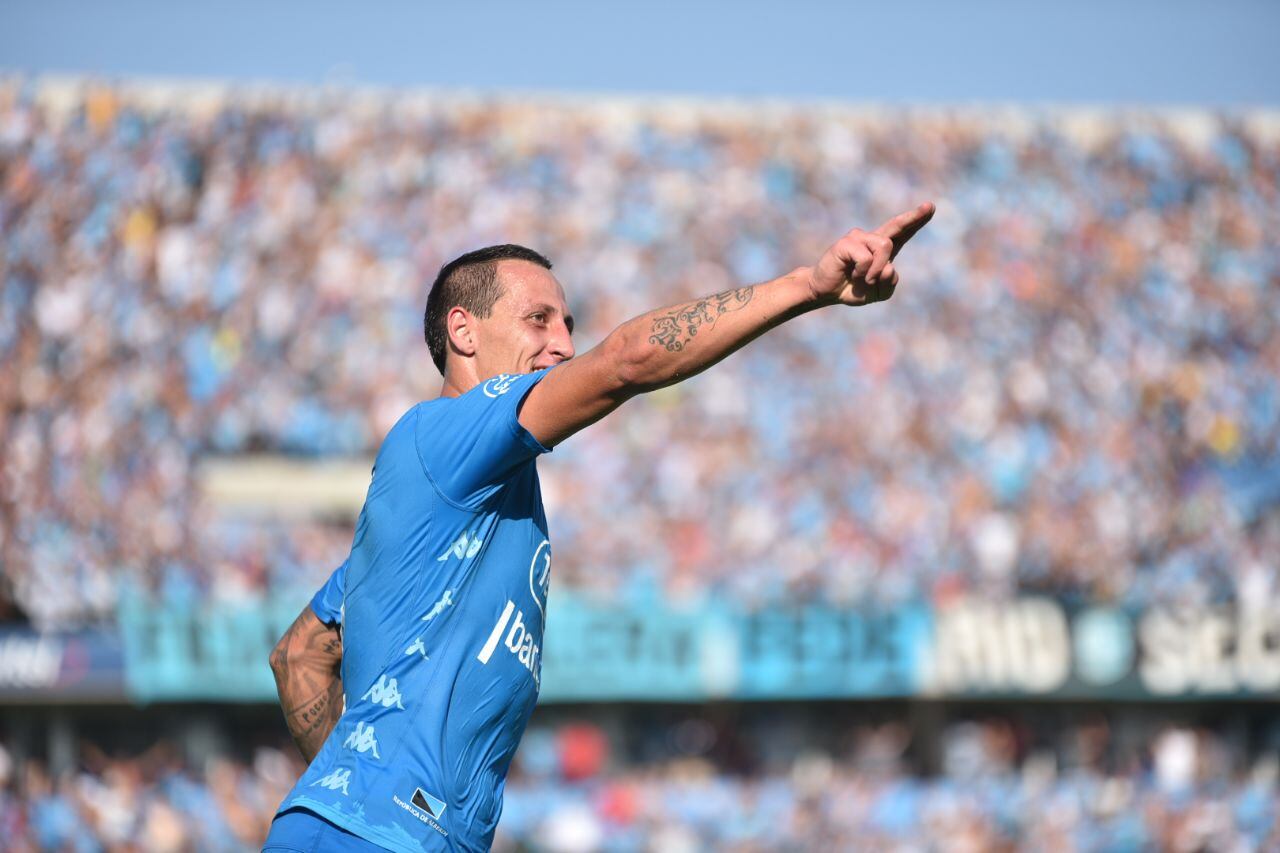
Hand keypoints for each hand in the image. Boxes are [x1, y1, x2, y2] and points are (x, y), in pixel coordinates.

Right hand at [808, 202, 934, 305]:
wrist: (825, 291)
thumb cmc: (851, 289)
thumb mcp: (878, 293)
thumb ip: (890, 282)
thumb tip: (888, 265)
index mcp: (882, 250)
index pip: (902, 233)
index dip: (916, 220)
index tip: (930, 207)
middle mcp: (872, 239)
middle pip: (896, 225)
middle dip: (914, 217)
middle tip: (929, 206)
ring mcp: (859, 238)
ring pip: (885, 247)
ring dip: (877, 270)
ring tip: (864, 279)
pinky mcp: (846, 243)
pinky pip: (867, 258)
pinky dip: (863, 273)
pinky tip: (853, 275)